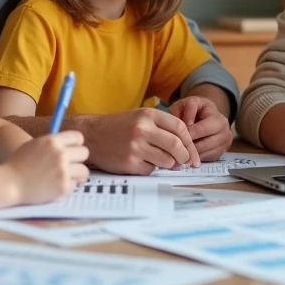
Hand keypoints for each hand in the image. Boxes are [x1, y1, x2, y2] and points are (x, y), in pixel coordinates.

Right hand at [7, 131, 89, 204]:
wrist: (9, 183)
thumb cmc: (19, 163)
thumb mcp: (35, 145)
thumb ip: (52, 143)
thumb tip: (71, 144)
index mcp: (52, 141)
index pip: (78, 137)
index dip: (76, 144)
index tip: (72, 150)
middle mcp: (60, 154)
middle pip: (84, 153)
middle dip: (78, 159)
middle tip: (70, 165)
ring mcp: (63, 171)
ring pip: (84, 171)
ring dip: (77, 174)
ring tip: (67, 177)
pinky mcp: (63, 187)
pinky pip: (76, 185)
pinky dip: (69, 186)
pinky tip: (57, 186)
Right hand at [80, 108, 199, 174]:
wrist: (91, 135)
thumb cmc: (119, 127)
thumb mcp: (140, 118)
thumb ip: (162, 130)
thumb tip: (183, 152)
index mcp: (148, 115)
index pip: (180, 128)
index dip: (190, 143)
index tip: (193, 153)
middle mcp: (142, 129)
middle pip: (176, 146)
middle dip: (184, 157)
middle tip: (184, 162)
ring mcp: (135, 146)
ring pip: (166, 161)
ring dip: (167, 164)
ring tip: (158, 160)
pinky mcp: (129, 163)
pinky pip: (150, 170)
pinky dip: (150, 168)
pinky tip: (140, 161)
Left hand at [168, 97, 232, 161]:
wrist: (207, 114)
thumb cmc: (195, 109)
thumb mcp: (189, 102)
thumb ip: (186, 110)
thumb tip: (185, 125)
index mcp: (218, 119)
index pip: (199, 131)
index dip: (184, 133)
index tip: (173, 134)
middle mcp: (225, 133)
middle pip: (201, 146)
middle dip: (186, 146)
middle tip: (173, 146)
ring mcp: (224, 145)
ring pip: (202, 155)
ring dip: (188, 154)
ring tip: (177, 149)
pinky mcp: (220, 154)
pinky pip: (204, 160)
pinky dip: (193, 158)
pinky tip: (185, 153)